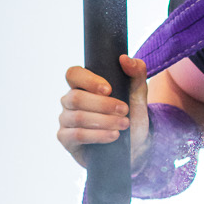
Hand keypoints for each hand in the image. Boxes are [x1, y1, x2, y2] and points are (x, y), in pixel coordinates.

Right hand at [57, 55, 148, 169]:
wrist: (135, 144)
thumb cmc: (132, 114)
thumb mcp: (138, 92)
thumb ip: (136, 72)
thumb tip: (124, 58)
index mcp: (82, 85)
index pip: (73, 74)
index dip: (88, 80)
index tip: (109, 89)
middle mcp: (70, 101)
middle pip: (76, 97)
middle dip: (103, 105)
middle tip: (125, 110)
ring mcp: (66, 120)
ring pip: (78, 117)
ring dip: (104, 121)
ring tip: (124, 124)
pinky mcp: (66, 139)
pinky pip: (76, 135)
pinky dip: (97, 135)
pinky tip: (113, 136)